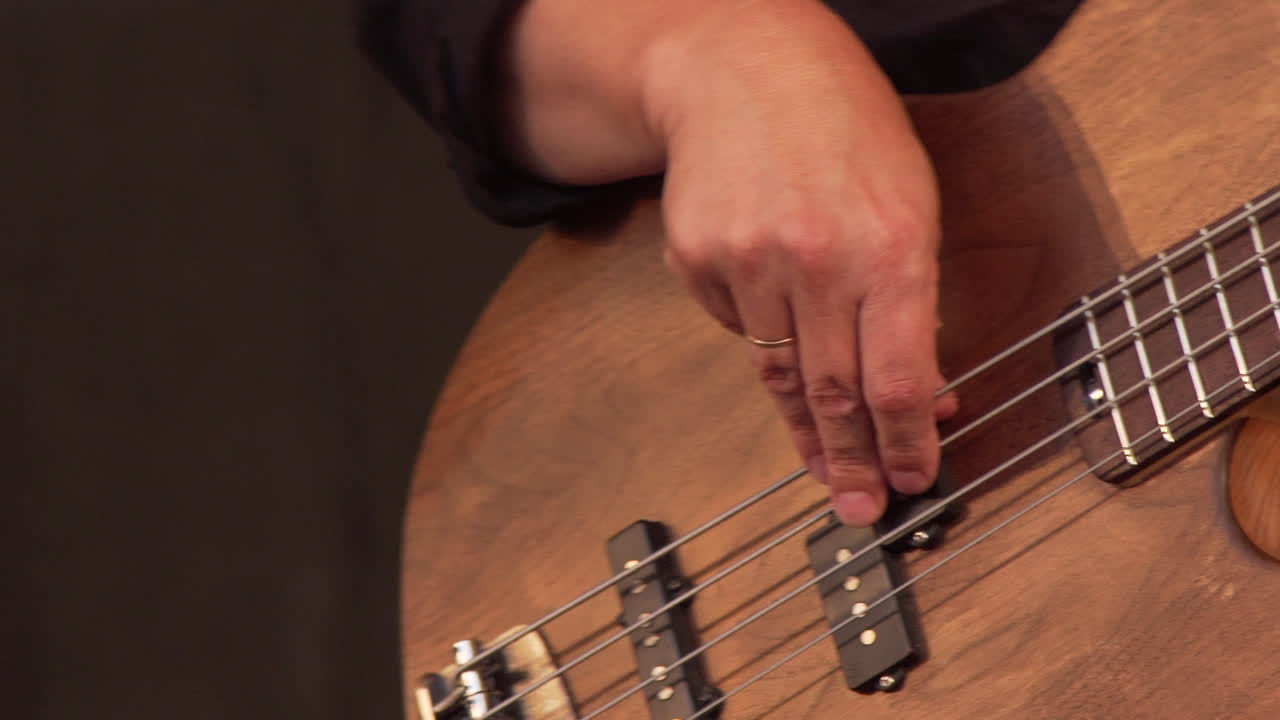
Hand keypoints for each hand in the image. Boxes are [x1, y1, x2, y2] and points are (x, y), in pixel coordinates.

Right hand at [505, 0, 956, 525]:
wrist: (740, 67)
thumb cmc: (841, 125)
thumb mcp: (911, 202)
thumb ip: (917, 300)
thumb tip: (926, 391)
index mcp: (888, 246)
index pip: (899, 380)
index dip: (907, 445)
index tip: (913, 479)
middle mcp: (816, 262)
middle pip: (836, 394)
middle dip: (852, 462)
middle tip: (862, 506)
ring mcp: (748, 263)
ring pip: (781, 374)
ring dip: (808, 426)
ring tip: (826, 466)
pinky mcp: (698, 263)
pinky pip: (737, 331)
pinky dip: (764, 341)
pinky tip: (779, 321)